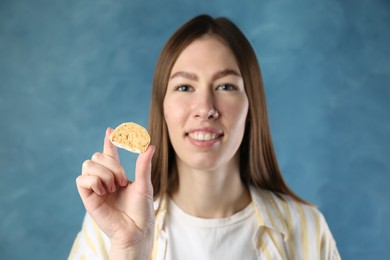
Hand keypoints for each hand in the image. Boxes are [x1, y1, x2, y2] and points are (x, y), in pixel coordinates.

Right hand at [76, 128, 154, 257]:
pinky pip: (82, 179)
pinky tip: (104, 191)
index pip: (109, 154)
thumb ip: (143, 165)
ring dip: (104, 173)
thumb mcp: (145, 185)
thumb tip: (150, 145)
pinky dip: (94, 181)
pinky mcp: (88, 197)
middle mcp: (105, 179)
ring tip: (113, 188)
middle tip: (122, 181)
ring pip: (89, 164)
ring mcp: (95, 187)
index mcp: (117, 175)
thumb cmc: (141, 210)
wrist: (135, 230)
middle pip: (97, 156)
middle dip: (112, 164)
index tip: (111, 130)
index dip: (108, 141)